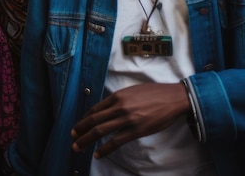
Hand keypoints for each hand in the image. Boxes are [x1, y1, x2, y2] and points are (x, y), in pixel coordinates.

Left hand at [71, 83, 188, 158]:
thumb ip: (119, 99)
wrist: (172, 98)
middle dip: (81, 129)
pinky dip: (105, 148)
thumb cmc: (153, 93)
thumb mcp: (131, 91)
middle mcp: (119, 106)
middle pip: (94, 120)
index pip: (95, 109)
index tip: (78, 125)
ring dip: (87, 140)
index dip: (84, 118)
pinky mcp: (136, 130)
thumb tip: (107, 109)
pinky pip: (116, 141)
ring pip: (101, 130)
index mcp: (117, 96)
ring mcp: (127, 119)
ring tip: (78, 146)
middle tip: (72, 137)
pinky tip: (98, 153)